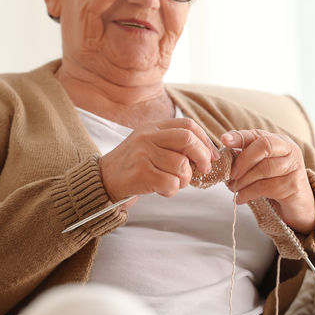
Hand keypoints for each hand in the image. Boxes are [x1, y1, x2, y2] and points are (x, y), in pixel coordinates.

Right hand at [99, 118, 219, 201]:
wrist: (103, 179)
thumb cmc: (134, 164)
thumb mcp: (151, 145)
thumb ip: (174, 144)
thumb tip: (208, 153)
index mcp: (153, 127)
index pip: (188, 125)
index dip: (205, 140)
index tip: (211, 156)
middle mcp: (147, 137)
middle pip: (187, 140)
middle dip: (202, 156)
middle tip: (203, 170)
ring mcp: (142, 154)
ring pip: (181, 165)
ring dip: (185, 179)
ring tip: (175, 182)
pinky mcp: (140, 174)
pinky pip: (171, 183)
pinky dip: (173, 190)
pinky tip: (162, 190)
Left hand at [221, 129, 314, 233]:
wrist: (298, 204)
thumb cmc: (275, 181)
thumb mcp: (262, 165)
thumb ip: (247, 156)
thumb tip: (225, 149)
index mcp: (280, 141)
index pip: (258, 134)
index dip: (240, 137)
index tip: (224, 141)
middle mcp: (290, 150)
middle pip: (264, 146)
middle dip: (243, 160)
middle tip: (231, 174)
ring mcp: (294, 167)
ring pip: (264, 168)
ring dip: (243, 181)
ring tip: (234, 189)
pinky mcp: (293, 185)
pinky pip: (266, 187)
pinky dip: (249, 193)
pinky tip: (241, 198)